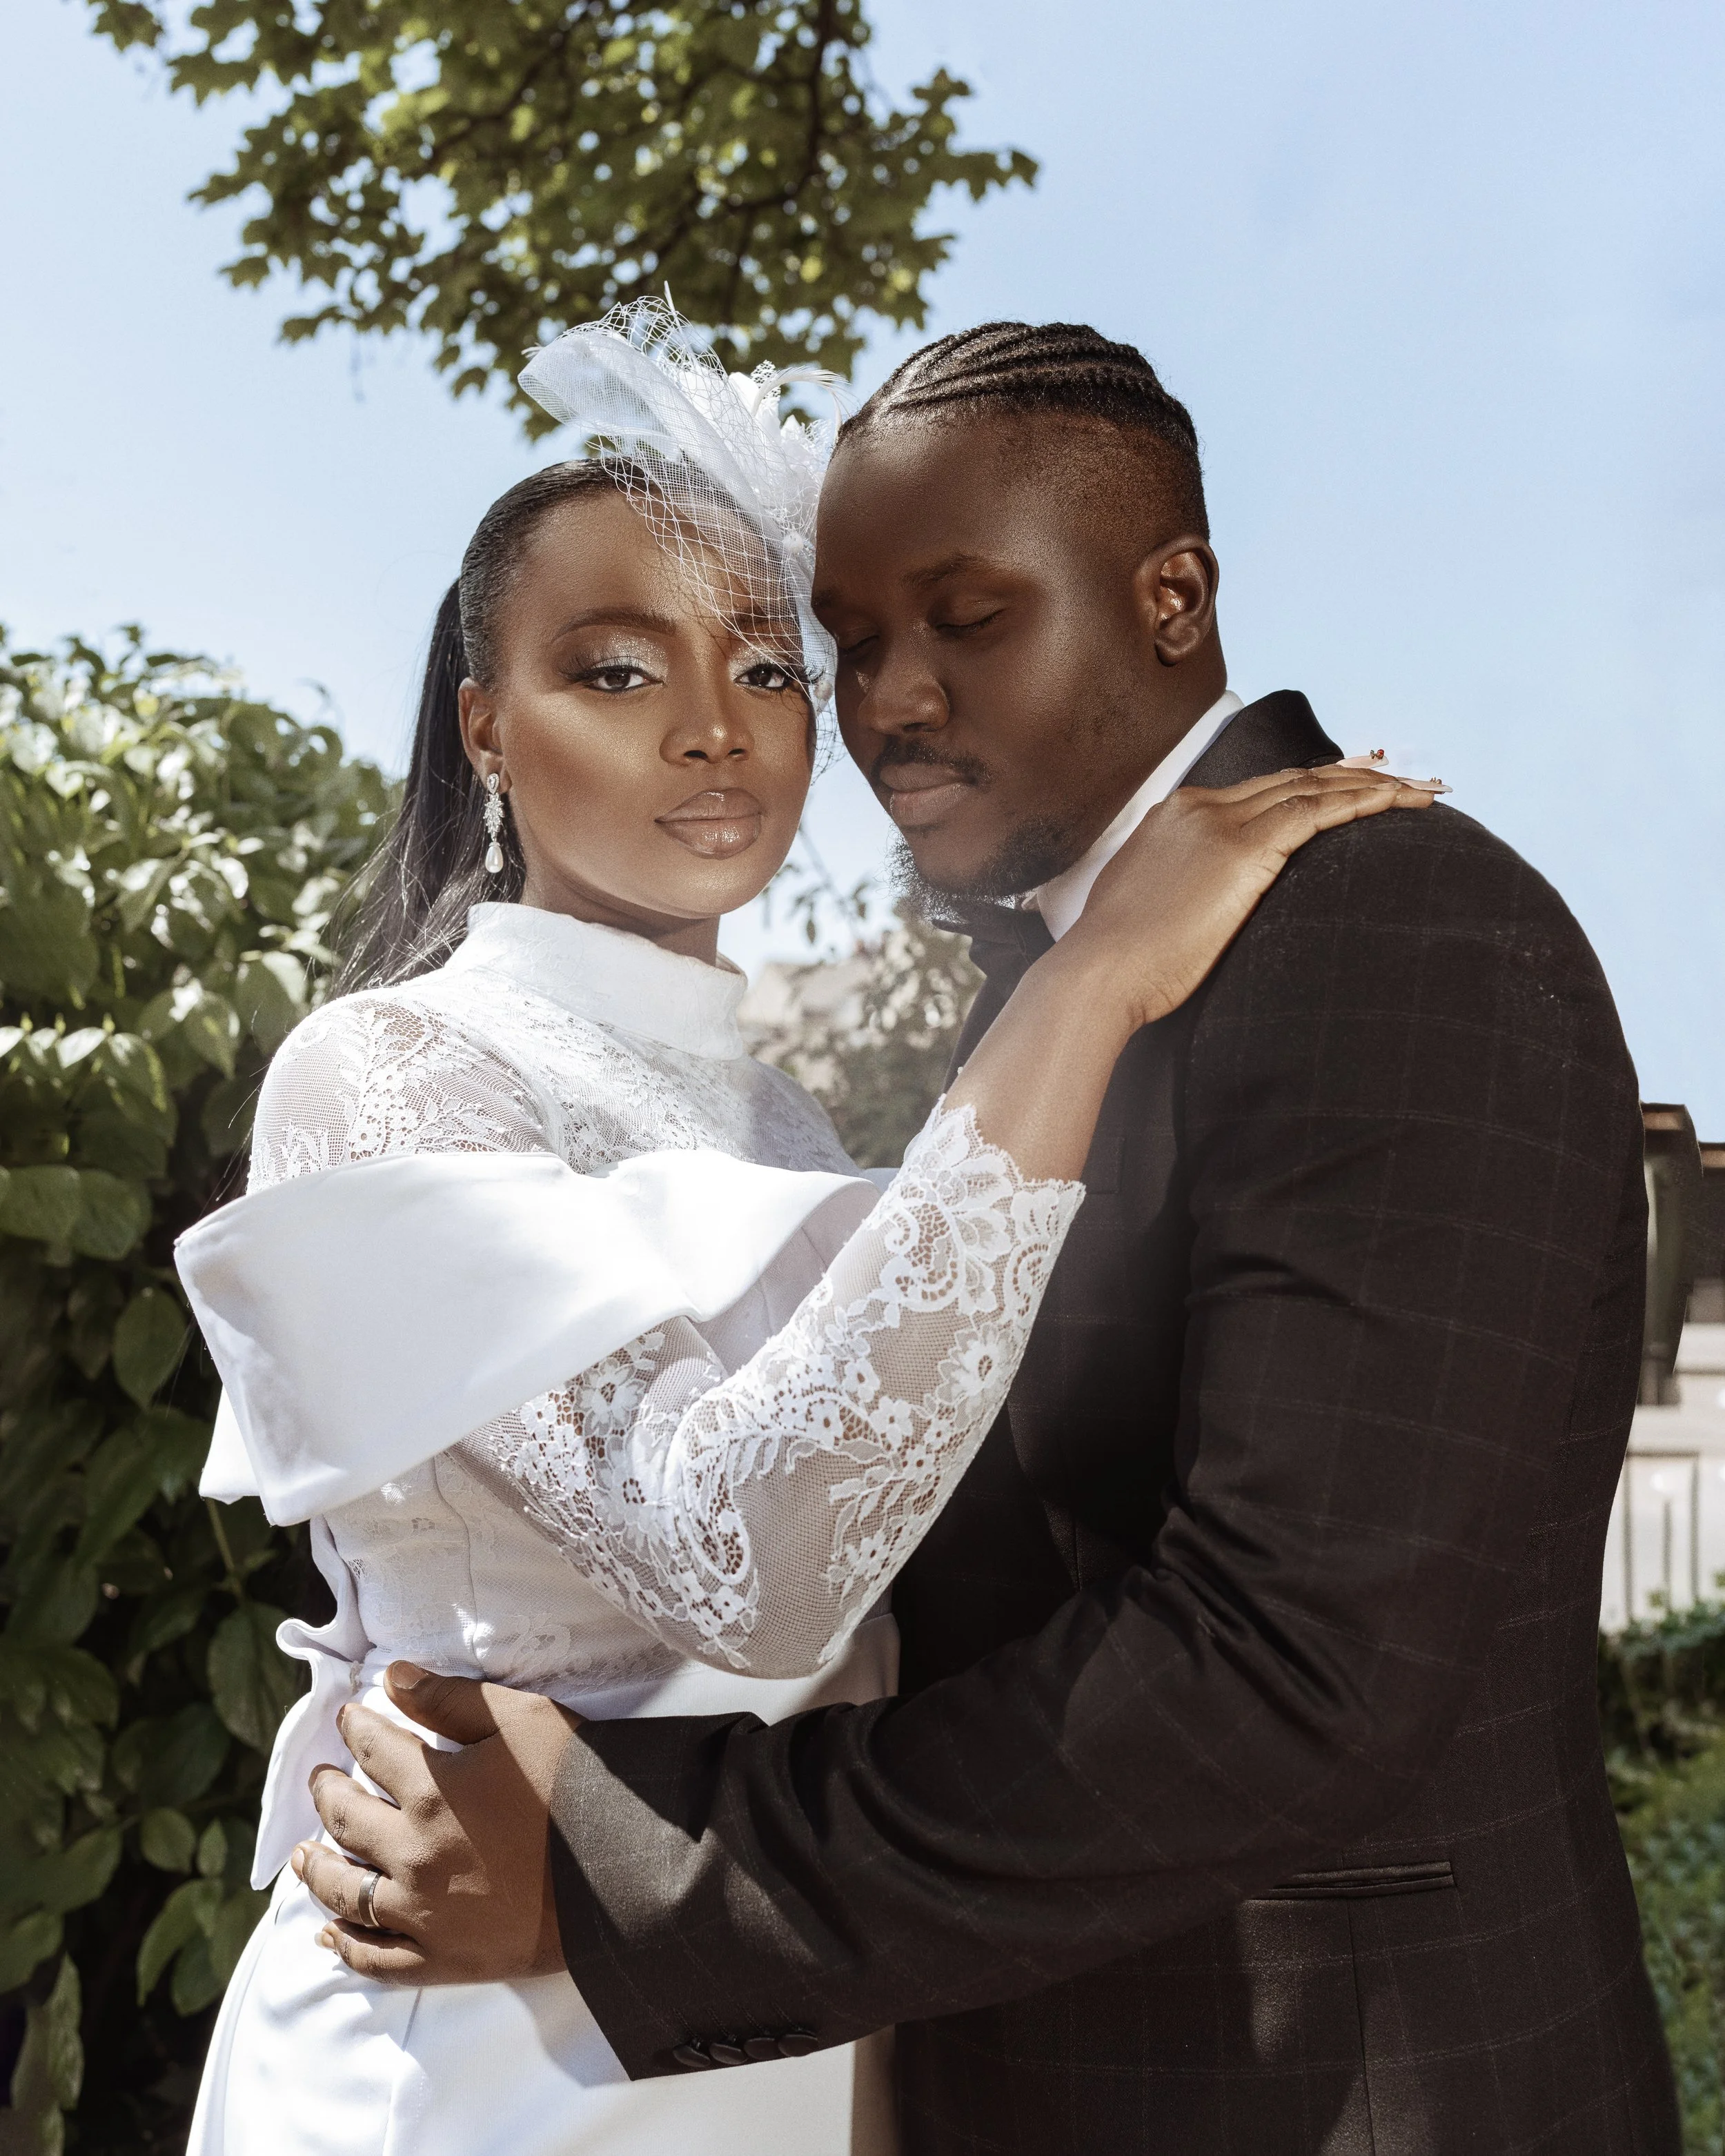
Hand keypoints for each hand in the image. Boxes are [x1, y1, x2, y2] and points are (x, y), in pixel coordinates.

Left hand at [292, 1662, 578, 1985]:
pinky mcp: (442, 1959)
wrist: (626, 1869)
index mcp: (431, 1790)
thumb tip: (391, 1677)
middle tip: (319, 1780)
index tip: (347, 1717)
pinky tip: (328, 1937)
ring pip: (346, 1894)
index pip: (373, 1749)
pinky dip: (345, 1948)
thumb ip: (451, 1698)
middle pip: (347, 1821)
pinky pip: (376, 1960)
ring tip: (302, 1856)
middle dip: (326, 1793)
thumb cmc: (578, 1782)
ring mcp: (423, 1914)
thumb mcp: (520, 1720)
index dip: (356, 1727)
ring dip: (316, 1871)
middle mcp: (413, 1854)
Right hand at [1057, 762, 1443, 1032]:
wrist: (1098, 974)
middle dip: (1352, 777)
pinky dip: (1364, 804)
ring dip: (1373, 787)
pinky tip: (1400, 804)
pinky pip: (1317, 813)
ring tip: (1423, 790)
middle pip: (1292, 779)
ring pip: (1313, 788)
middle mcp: (1199, 808)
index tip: (1349, 786)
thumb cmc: (1117, 962)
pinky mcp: (1243, 851)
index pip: (1259, 791)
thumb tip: (1197, 905)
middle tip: (1402, 777)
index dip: (1312, 786)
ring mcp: (1221, 824)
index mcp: (1175, 816)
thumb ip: (1178, 889)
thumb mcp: (1145, 909)